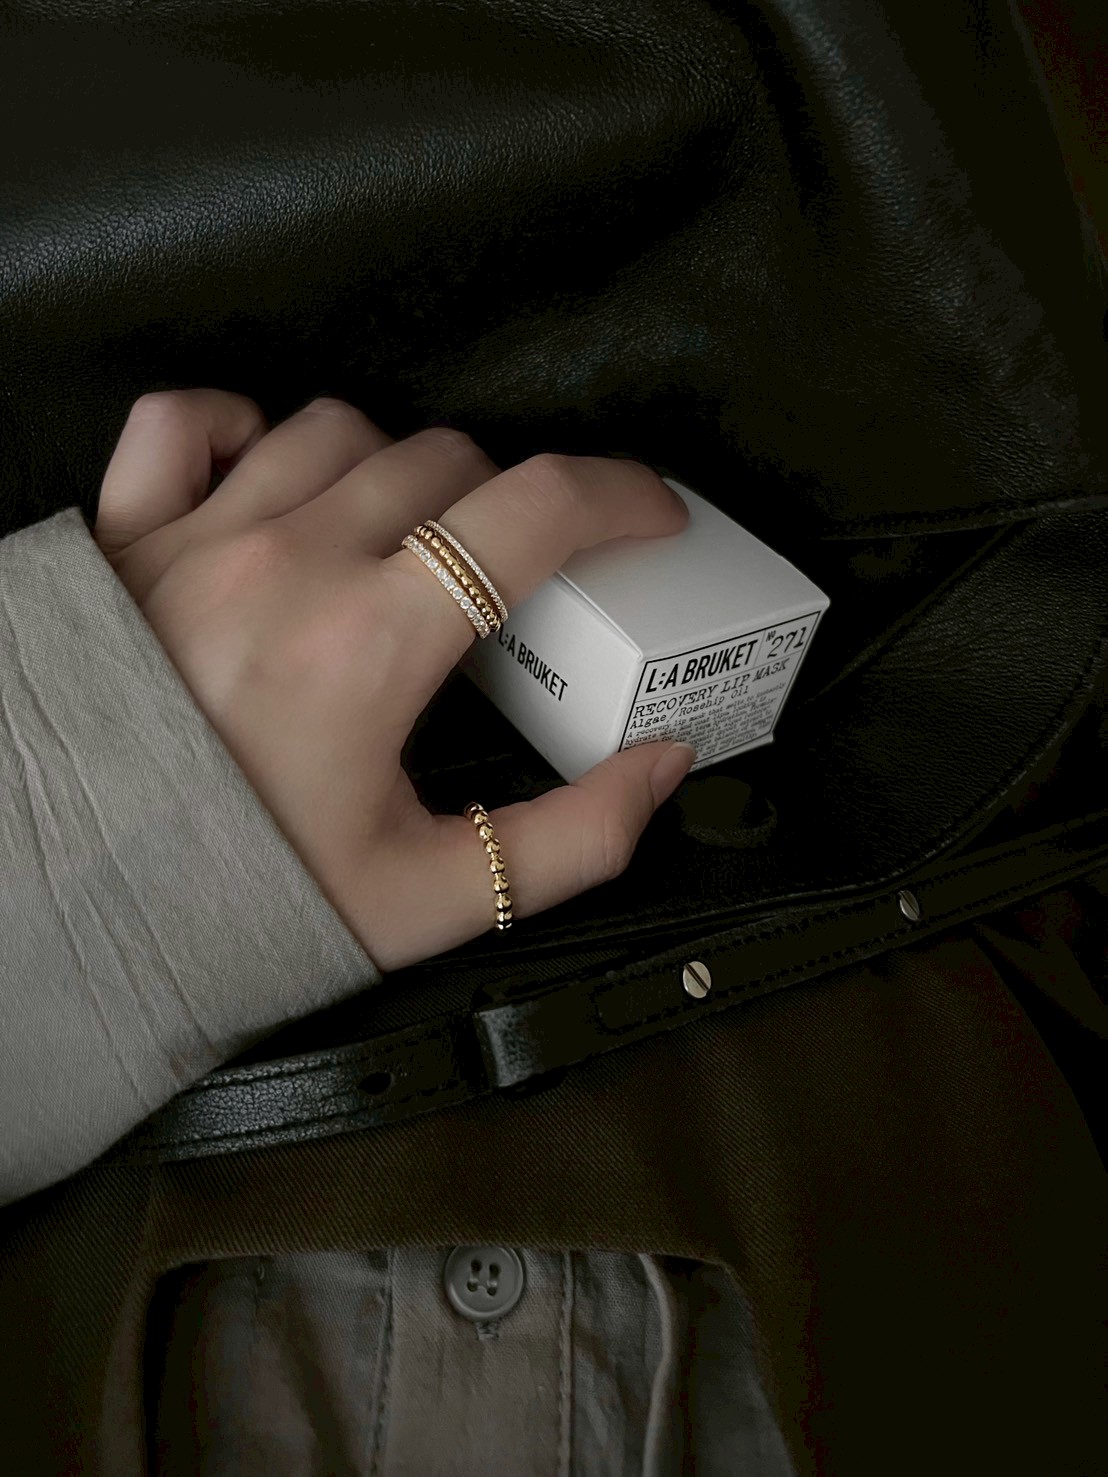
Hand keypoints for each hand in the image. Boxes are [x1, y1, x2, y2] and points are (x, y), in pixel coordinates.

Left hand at [93, 390, 693, 970]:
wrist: (69, 907)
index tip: (649, 516)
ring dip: (397, 470)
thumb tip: (659, 769)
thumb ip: (571, 840)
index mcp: (371, 645)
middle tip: (515, 568)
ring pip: (337, 428)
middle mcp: (288, 562)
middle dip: (508, 504)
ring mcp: (196, 535)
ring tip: (404, 537)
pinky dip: (243, 427)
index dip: (620, 495)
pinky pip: (186, 420)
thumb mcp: (428, 899)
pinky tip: (271, 475)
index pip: (534, 512)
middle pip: (446, 460)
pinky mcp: (121, 536)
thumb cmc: (242, 901)